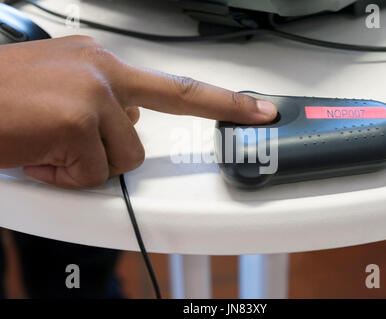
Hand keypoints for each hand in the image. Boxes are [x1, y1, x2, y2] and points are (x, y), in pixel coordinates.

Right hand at [0, 36, 276, 186]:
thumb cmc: (1, 98)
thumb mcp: (59, 86)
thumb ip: (105, 103)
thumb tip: (131, 122)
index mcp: (101, 62)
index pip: (178, 87)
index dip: (224, 102)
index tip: (257, 110)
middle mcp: (104, 71)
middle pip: (146, 133)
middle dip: (110, 150)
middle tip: (74, 138)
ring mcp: (94, 95)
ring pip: (121, 159)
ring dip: (84, 165)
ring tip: (45, 147)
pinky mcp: (77, 122)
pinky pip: (92, 175)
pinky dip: (63, 177)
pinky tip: (35, 154)